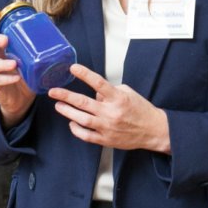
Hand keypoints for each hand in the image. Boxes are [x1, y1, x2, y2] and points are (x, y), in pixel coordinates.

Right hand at [0, 9, 34, 126]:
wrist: (20, 100)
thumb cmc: (26, 76)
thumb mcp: (33, 60)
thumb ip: (40, 49)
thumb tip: (60, 36)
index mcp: (3, 46)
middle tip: (6, 40)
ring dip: (3, 64)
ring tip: (14, 64)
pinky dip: (6, 78)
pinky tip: (15, 78)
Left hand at [49, 64, 170, 153]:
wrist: (154, 130)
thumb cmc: (141, 110)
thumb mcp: (128, 93)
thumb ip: (109, 91)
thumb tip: (94, 93)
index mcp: (118, 98)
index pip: (98, 83)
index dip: (84, 74)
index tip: (73, 68)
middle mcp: (111, 112)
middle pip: (84, 102)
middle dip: (66, 96)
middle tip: (53, 91)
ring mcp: (107, 127)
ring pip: (82, 119)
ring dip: (68, 112)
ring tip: (59, 106)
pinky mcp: (106, 140)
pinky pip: (86, 135)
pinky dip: (76, 130)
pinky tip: (72, 124)